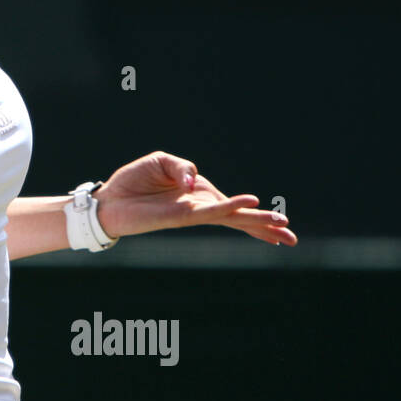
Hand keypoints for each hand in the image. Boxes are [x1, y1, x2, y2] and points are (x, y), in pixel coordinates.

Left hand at [94, 151, 296, 245]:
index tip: (278, 222)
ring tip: (282, 229)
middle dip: (265, 227)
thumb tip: (194, 180)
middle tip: (292, 238)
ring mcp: (192, 212)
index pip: (232, 204)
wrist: (109, 200)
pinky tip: (247, 204)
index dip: (253, 211)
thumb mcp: (160, 162)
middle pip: (239, 217)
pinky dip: (228, 207)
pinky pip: (209, 211)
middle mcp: (200, 205)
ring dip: (257, 222)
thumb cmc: (133, 182)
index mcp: (199, 192)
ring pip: (231, 218)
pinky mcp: (180, 216)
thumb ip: (182, 166)